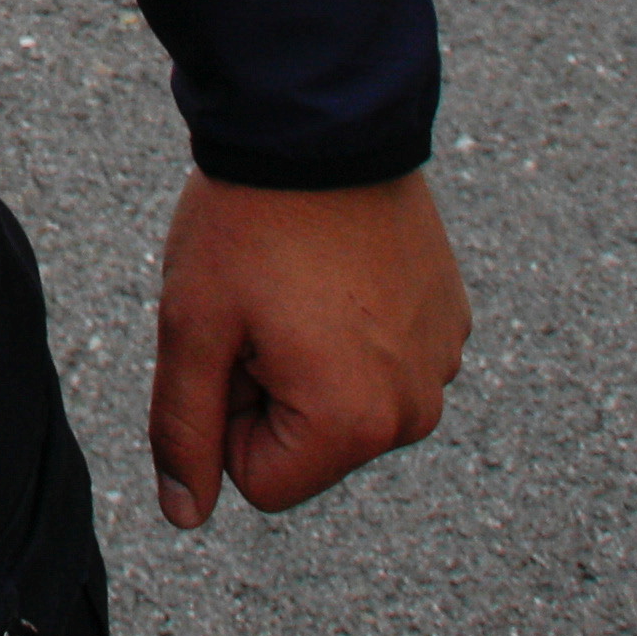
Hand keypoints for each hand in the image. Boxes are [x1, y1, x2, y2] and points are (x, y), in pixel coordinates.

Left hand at [147, 170, 466, 527]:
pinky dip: (351, 327)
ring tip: (299, 281)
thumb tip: (186, 515)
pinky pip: (382, 359)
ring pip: (342, 402)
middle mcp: (414, 408)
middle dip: (270, 388)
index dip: (226, 415)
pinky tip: (336, 267)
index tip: (234, 339)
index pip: (261, 482)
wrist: (319, 120)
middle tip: (264, 303)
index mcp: (354, 423)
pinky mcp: (451, 319)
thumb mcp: (193, 329)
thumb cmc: (248, 225)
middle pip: (307, 446)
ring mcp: (441, 361)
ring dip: (307, 358)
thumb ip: (185, 432)